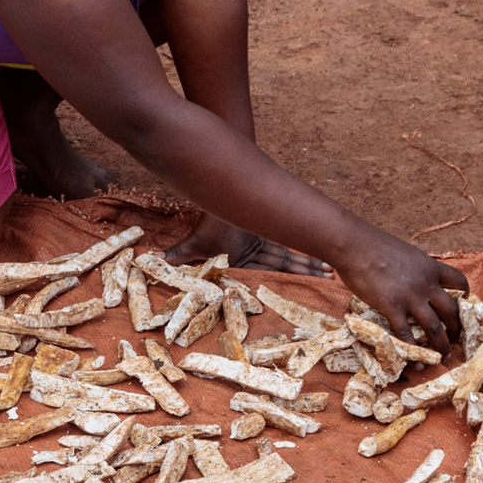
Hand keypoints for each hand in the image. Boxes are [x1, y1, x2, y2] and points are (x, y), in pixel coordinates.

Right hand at [166, 213, 330, 276]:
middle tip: (330, 281)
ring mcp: (264, 238)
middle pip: (286, 265)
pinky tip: (326, 253)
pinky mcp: (269, 227)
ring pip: (293, 254)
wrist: (221, 192)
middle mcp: (257, 252)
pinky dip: (307, 246)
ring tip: (333, 271)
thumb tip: (150, 263)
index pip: (271, 272)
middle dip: (307, 274)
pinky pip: (292, 240)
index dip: (290, 278)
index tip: (306, 291)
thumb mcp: (194, 245)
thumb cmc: (208, 222)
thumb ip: (178, 258)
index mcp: (244, 260)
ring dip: (312, 262)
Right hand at [336, 229, 469, 353]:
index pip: (459, 282)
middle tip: (454, 339)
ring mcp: (410, 297)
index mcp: (430, 267)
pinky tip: (414, 360)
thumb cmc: (373, 245)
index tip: (463, 306)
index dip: (465, 296)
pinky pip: (406, 334)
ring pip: (435, 327)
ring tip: (442, 355)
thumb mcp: (405, 253)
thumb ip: (414, 269)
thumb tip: (412, 279)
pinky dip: (413, 350)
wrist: (354, 245)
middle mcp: (426, 283)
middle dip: (457, 328)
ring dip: (441, 344)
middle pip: (452, 310)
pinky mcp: (392, 307)